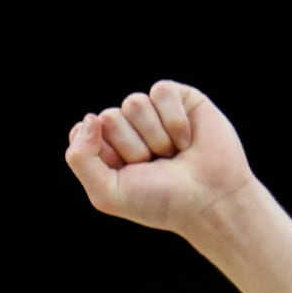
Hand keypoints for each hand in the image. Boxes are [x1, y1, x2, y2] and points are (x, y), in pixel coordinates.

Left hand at [63, 80, 255, 237]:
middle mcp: (126, 129)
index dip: (104, 154)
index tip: (126, 175)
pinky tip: (187, 140)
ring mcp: (151, 113)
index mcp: (104, 152)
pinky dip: (174, 121)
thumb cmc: (161, 201)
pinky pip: (161, 91)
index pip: (83, 133)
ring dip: (155, 137)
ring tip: (172, 155)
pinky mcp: (178, 98)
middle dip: (133, 148)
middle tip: (155, 167)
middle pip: (109, 117)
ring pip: (134, 103)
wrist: (210, 199)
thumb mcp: (108, 193)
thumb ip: (80, 159)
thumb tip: (89, 117)